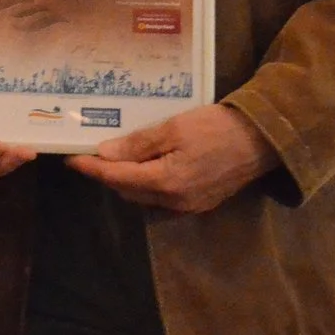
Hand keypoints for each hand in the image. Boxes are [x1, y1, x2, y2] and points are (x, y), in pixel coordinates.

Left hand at [68, 104, 275, 213]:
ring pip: (143, 196)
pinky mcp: (199, 203)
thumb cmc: (218, 128)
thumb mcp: (175, 128)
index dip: (91, 168)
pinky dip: (146, 184)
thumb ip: (138, 144)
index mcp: (166, 182)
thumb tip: (104, 154)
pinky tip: (143, 166)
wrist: (264, 140)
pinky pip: (161, 198)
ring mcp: (188, 206)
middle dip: (106, 174)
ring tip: (113, 157)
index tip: (70, 158)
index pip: (116, 177)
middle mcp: (174, 201)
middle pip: (127, 190)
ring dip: (125, 180)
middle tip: (90, 153)